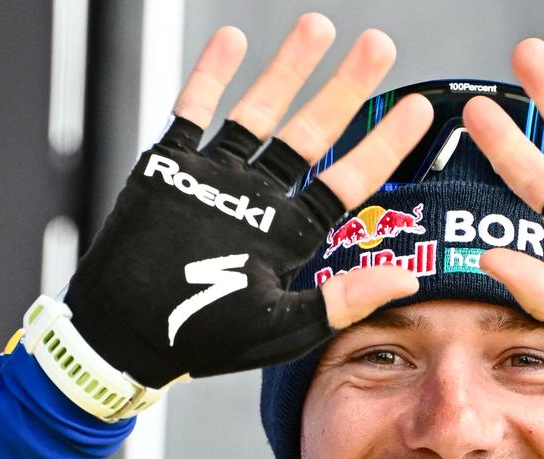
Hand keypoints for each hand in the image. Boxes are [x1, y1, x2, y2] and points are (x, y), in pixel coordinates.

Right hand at [62, 14, 431, 387]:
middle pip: (312, 132)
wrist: (124, 336)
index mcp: (290, 235)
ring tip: (318, 28)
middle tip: (379, 45)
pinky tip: (234, 41)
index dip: (384, 144)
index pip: (348, 180)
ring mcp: (216, 179)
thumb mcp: (283, 327)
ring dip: (288, 69)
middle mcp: (260, 199)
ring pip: (259, 111)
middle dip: (346, 88)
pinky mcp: (170, 168)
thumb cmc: (201, 341)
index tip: (419, 110)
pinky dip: (211, 77)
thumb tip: (407, 278)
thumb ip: (343, 298)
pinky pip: (193, 111)